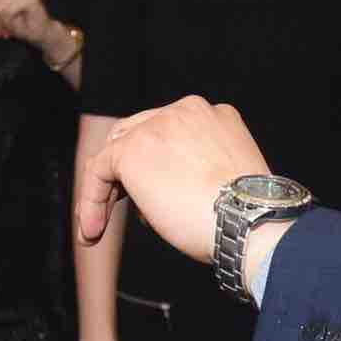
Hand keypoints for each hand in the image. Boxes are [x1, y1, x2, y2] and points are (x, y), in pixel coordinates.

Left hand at [76, 97, 275, 262]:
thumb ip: (197, 173)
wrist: (249, 221)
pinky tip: (93, 229)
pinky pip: (98, 171)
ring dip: (104, 191)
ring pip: (116, 153)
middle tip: (116, 208)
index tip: (150, 200)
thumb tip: (165, 192)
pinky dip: (91, 200)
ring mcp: (158, 125)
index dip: (155, 166)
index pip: (169, 134)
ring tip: (98, 227)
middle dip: (125, 174)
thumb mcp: (228, 182)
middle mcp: (185, 111)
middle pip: (138, 135)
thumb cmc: (246, 217)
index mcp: (214, 116)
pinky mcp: (133, 148)